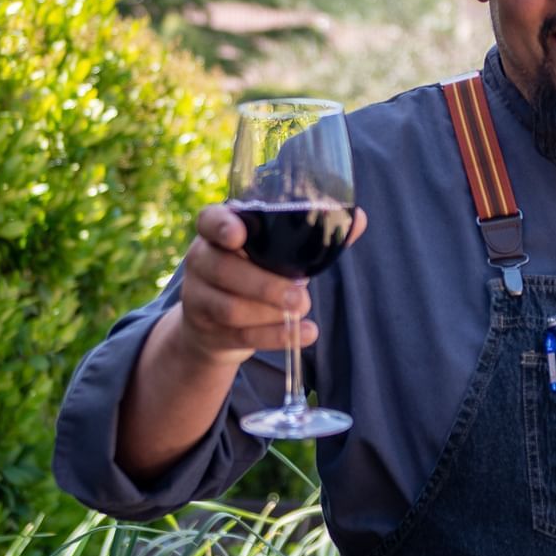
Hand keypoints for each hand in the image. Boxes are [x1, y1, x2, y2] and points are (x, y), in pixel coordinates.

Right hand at [173, 203, 368, 366]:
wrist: (220, 324)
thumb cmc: (258, 272)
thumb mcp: (277, 251)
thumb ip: (314, 235)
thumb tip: (358, 218)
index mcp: (218, 232)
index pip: (209, 221)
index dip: (221, 226)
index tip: (238, 235)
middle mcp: (202, 261)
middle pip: (222, 269)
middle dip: (264, 284)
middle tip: (302, 295)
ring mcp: (198, 298)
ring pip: (229, 308)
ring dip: (270, 312)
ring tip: (301, 310)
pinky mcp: (208, 331)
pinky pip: (240, 335)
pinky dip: (275, 337)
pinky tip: (302, 334)